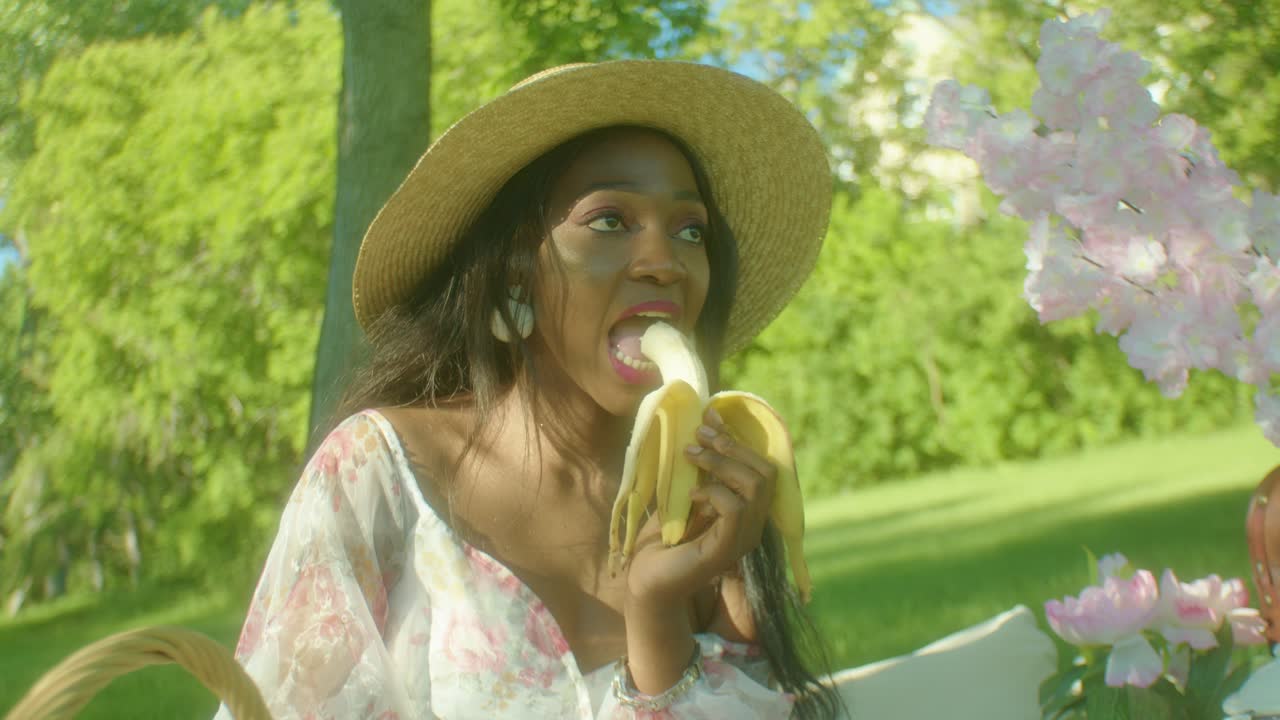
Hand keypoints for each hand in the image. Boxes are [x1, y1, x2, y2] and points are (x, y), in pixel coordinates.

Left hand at [623, 405, 777, 605]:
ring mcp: (742, 539)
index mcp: (748, 511)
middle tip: (699, 434)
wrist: (647, 582)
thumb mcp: (684, 495)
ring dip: (721, 464)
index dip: (737, 438)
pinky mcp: (725, 550)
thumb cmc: (663, 540)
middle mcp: (753, 526)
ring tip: (692, 456)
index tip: (711, 414)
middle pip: (766, 472)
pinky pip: (735, 509)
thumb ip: (699, 471)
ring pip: (755, 486)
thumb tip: (703, 427)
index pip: (761, 467)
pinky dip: (713, 493)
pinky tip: (692, 497)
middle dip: (733, 446)